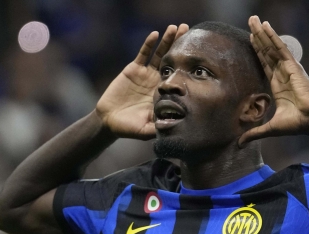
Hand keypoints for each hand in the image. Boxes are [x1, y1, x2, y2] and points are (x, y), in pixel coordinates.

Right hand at [96, 24, 188, 139]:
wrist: (109, 121)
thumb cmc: (129, 128)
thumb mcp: (146, 130)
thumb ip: (158, 127)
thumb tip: (173, 129)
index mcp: (165, 94)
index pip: (180, 77)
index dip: (188, 66)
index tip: (199, 55)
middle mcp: (158, 81)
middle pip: (172, 61)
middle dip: (180, 46)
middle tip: (190, 31)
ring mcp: (146, 74)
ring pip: (159, 54)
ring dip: (167, 41)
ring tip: (175, 28)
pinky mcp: (133, 69)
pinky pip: (143, 54)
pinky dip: (148, 44)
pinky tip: (155, 35)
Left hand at [239, 16, 308, 145]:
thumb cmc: (296, 123)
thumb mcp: (270, 128)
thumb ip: (254, 134)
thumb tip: (239, 144)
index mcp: (278, 85)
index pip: (264, 64)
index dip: (257, 52)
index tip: (250, 40)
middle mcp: (282, 73)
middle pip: (266, 51)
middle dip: (257, 37)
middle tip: (249, 23)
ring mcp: (288, 68)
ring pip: (271, 46)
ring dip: (261, 33)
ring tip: (253, 19)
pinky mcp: (292, 65)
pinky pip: (280, 47)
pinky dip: (272, 36)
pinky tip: (264, 26)